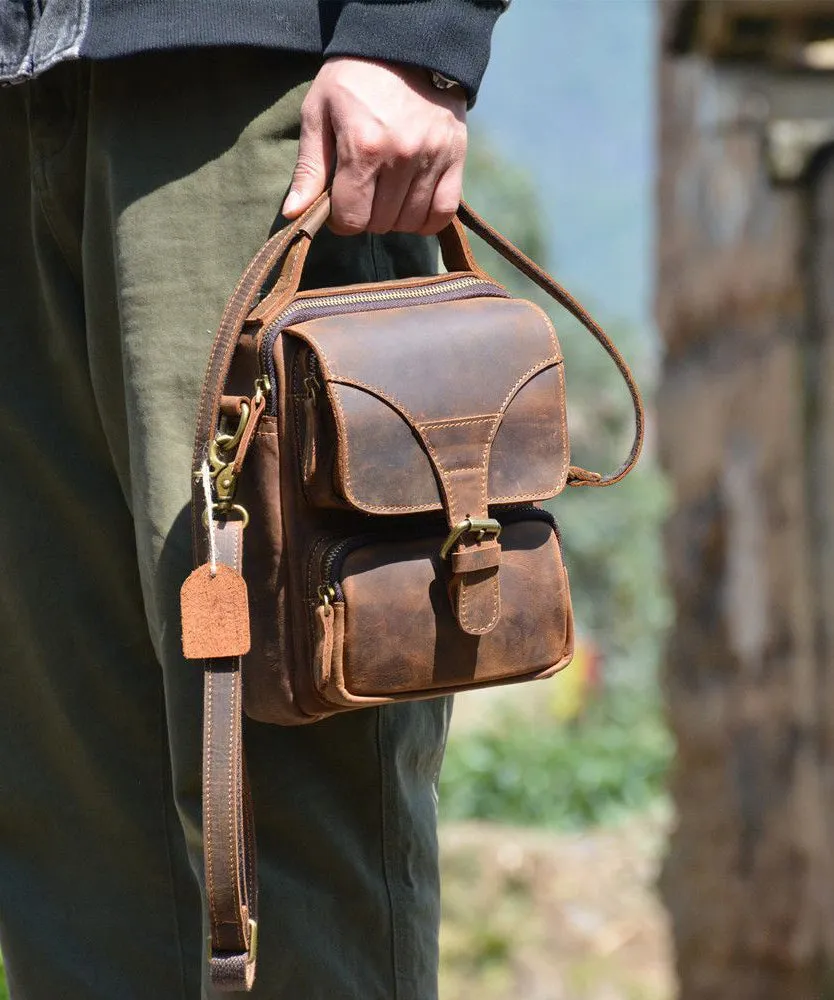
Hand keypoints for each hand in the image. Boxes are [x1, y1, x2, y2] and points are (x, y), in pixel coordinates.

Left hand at [281, 57, 466, 235]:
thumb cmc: (353, 81)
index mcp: (363, 146)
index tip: (340, 206)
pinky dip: (426, 220)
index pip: (352, 218)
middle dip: (366, 216)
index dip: (341, 220)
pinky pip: (443, 212)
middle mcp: (401, 155)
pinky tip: (412, 208)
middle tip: (363, 195)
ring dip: (394, 219)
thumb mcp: (319, 113)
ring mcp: (432, 157)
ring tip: (386, 197)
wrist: (405, 47)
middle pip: (380, 223)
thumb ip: (308, 167)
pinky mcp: (455, 157)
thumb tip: (294, 213)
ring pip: (410, 222)